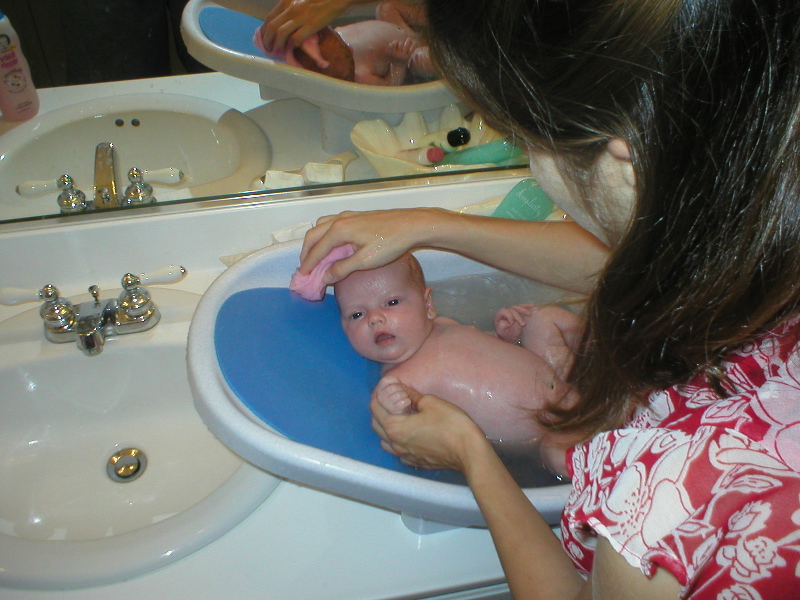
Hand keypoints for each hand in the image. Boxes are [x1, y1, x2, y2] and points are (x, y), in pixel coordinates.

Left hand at [261, 0, 358, 52]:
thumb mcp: (300, 0)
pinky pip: (296, 38)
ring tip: (278, 51)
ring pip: (281, 34)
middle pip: (272, 27)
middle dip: (267, 40)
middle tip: (268, 48)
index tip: (265, 38)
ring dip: (277, 45)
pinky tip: (294, 48)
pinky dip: (293, 45)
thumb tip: (287, 22)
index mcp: (287, 1)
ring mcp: (300, 17)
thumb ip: (292, 8)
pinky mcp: (311, 25)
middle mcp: (291, 8)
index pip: (270, 17)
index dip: (264, 30)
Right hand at [298, 208, 447, 283]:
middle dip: (307, 252)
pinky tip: (332, 244)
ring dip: (315, 241)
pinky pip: (332, 224)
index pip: (317, 249)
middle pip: (314, 235)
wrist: (412, 225)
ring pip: (321, 226)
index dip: (308, 264)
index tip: (302, 277)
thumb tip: (325, 277)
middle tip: (305, 268)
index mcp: (339, 230)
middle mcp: (340, 220)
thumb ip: (342, 269)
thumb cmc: (391, 243)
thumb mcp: (365, 261)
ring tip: (315, 256)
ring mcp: (349, 216)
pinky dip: (325, 235)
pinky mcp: (357, 216)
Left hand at [370, 376, 488, 471]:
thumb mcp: (431, 403)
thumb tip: (403, 389)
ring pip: (386, 442)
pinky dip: (398, 442)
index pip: (375, 410)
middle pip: (377, 426)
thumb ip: (412, 395)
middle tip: (389, 400)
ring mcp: (405, 456)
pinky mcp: (416, 462)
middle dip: (380, 411)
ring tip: (398, 418)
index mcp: (395, 428)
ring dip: (387, 429)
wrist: (468, 452)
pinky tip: (410, 435)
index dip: (378, 396)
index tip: (384, 388)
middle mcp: (395, 444)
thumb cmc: (450, 424)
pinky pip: (399, 452)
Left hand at [494, 303, 534, 341]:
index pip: (504, 311)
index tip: (512, 323)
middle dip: (518, 316)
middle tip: (523, 324)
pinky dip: (527, 306)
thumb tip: (507, 322)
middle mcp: (505, 312)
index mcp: (499, 315)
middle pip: (512, 310)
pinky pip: (522, 308)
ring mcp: (511, 311)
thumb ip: (502, 326)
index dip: (508, 315)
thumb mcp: (502, 332)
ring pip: (517, 307)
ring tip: (529, 314)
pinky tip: (532, 306)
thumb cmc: (504, 335)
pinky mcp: (517, 312)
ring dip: (524, 310)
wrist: (509, 337)